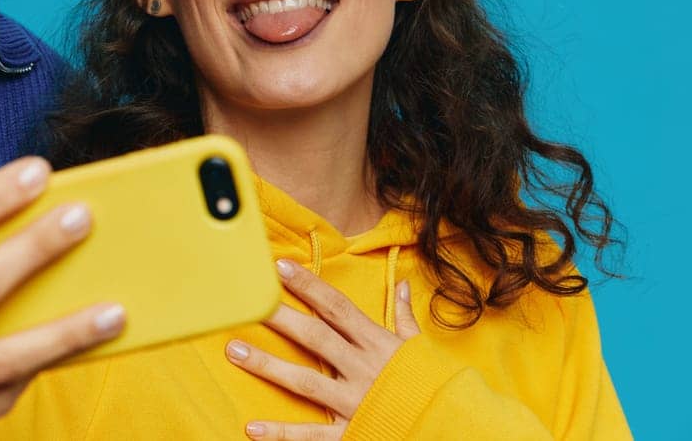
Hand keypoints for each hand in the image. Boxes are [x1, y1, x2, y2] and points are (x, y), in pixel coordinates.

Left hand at [225, 258, 420, 438]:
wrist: (458, 429)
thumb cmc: (435, 387)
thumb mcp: (421, 350)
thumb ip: (405, 319)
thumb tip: (401, 285)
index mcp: (378, 344)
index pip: (338, 308)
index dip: (309, 286)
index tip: (281, 267)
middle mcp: (364, 370)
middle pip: (316, 337)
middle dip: (281, 318)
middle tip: (248, 302)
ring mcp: (356, 403)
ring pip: (305, 382)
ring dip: (267, 366)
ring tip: (234, 351)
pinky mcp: (353, 433)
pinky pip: (312, 436)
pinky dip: (282, 434)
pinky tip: (252, 428)